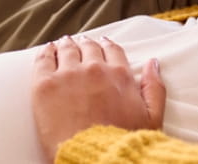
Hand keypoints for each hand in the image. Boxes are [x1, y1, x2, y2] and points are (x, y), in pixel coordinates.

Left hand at [31, 36, 164, 161]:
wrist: (94, 158)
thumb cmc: (122, 143)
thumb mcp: (152, 118)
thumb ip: (154, 87)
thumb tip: (153, 63)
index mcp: (120, 75)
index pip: (112, 50)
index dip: (106, 46)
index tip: (102, 44)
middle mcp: (94, 69)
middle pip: (88, 48)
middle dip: (85, 45)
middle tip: (81, 44)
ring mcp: (68, 74)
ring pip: (66, 50)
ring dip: (66, 45)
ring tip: (63, 45)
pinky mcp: (45, 84)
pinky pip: (43, 59)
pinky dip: (46, 52)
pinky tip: (47, 50)